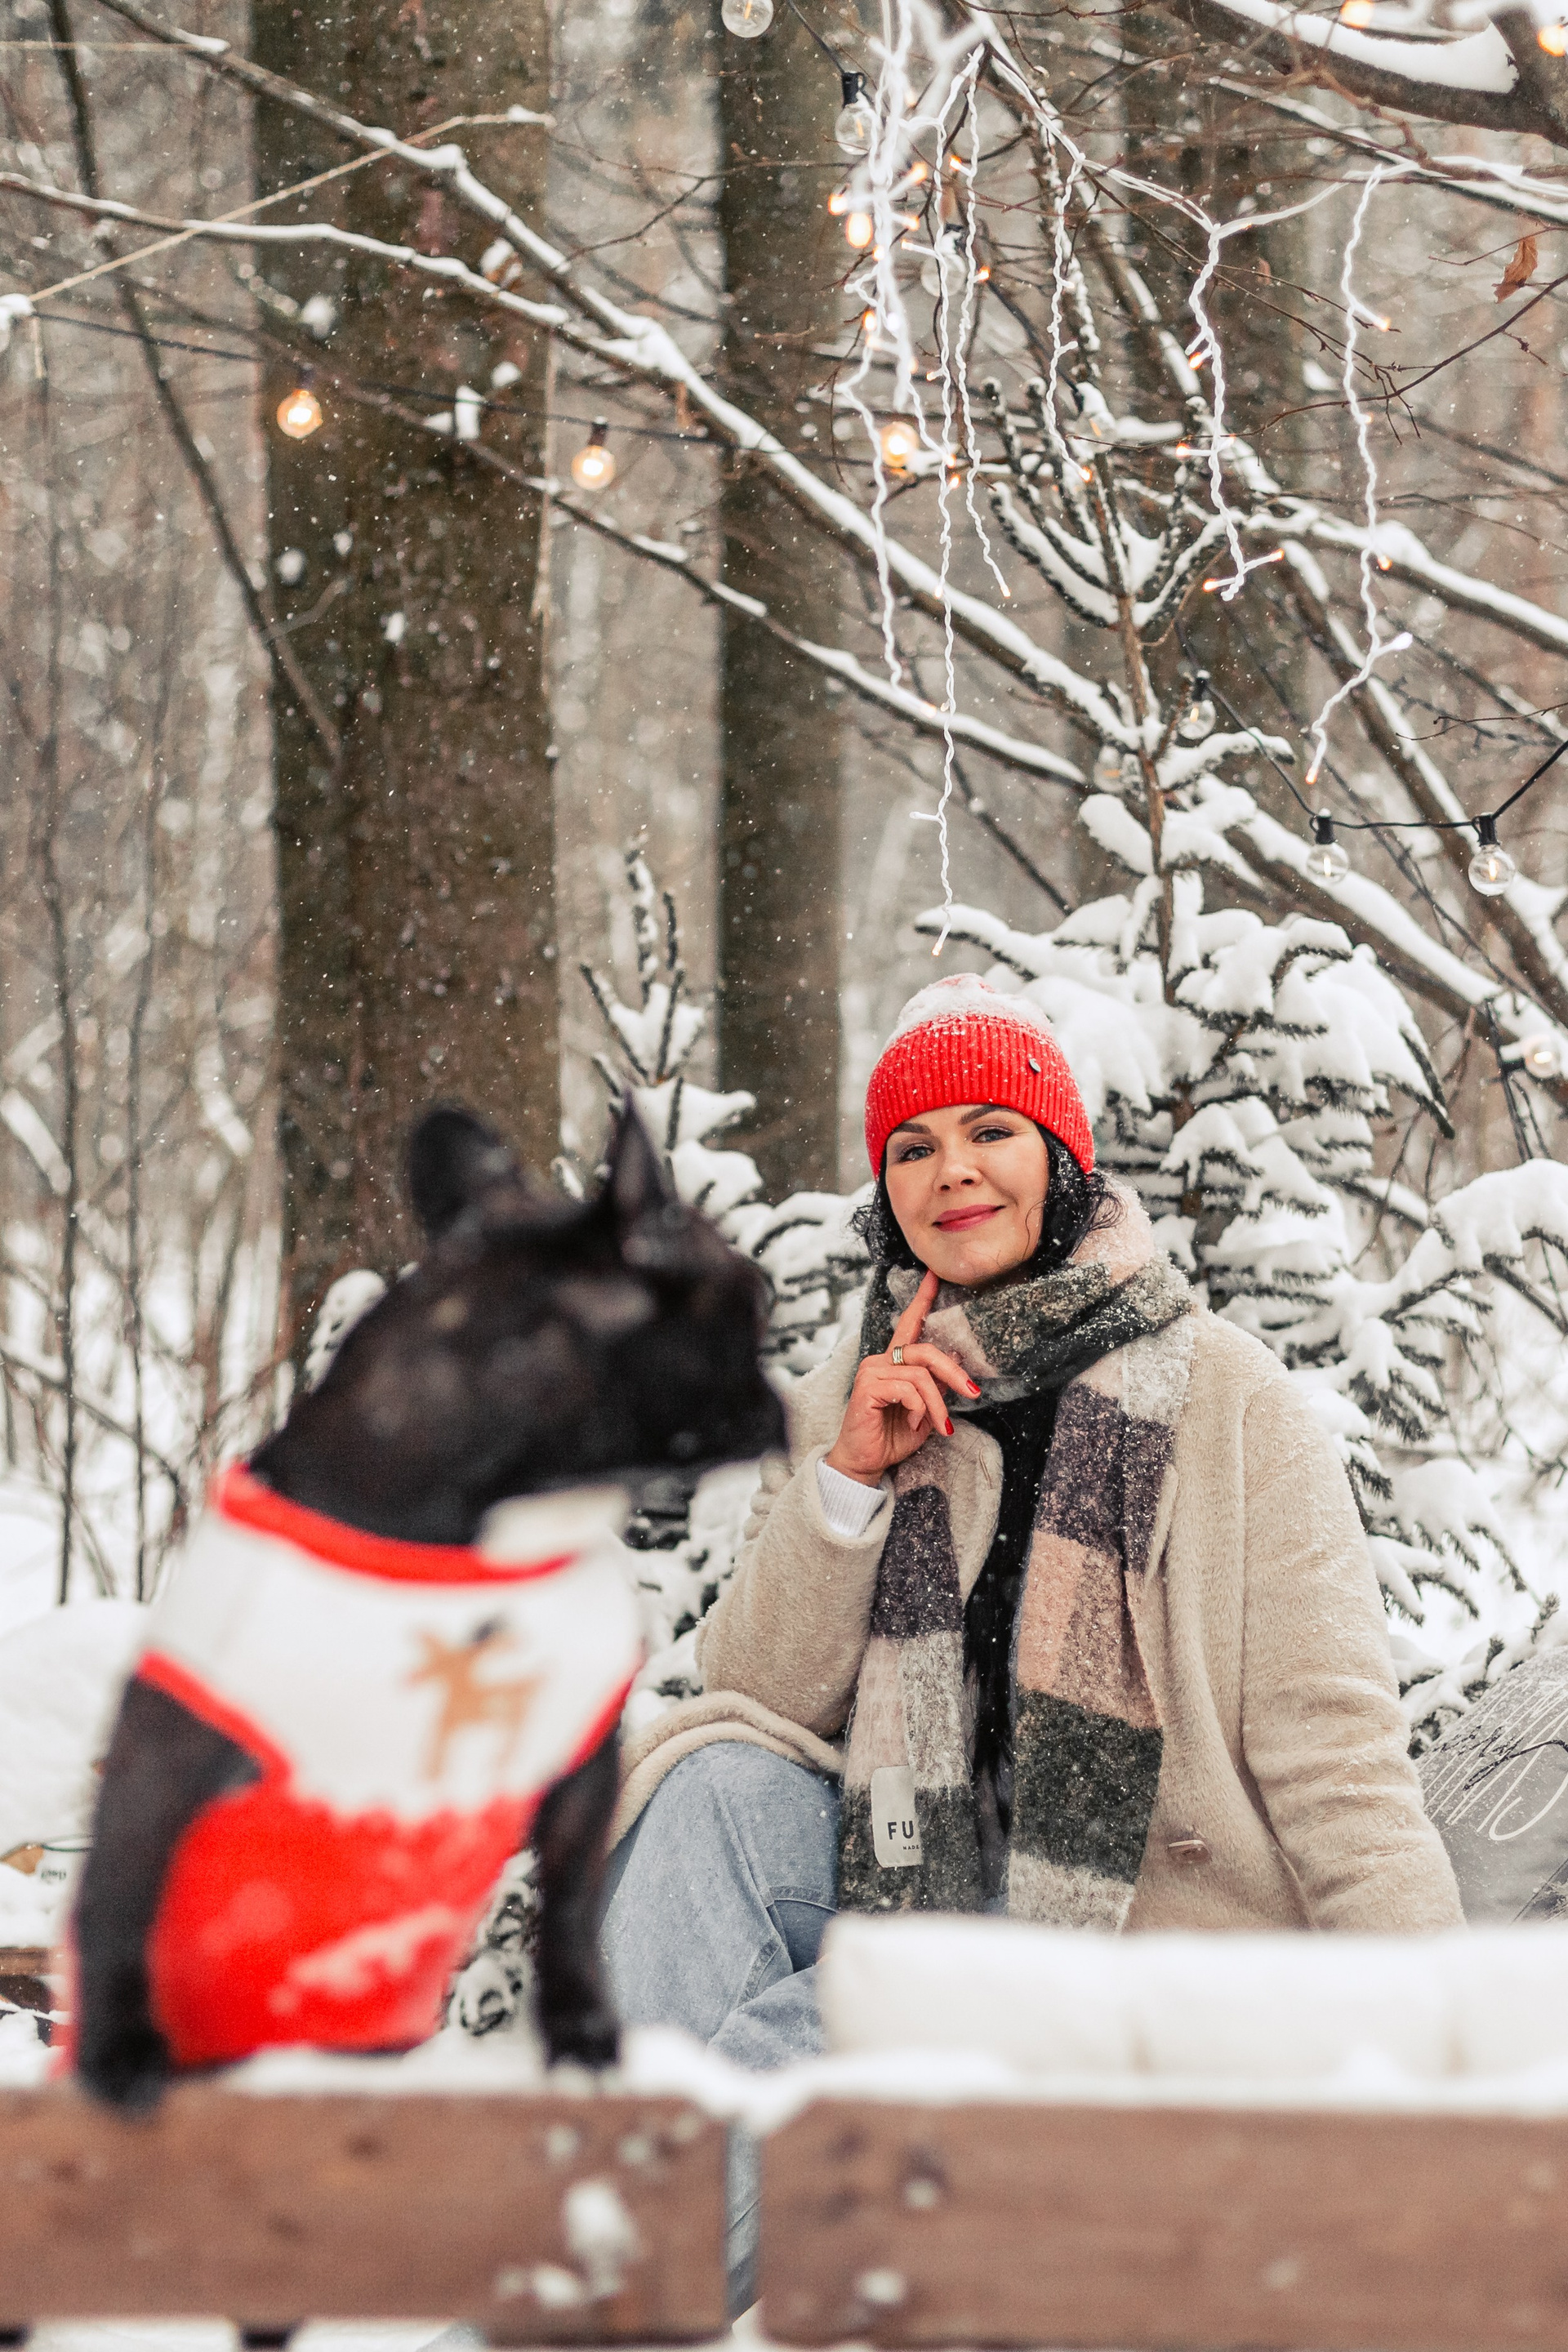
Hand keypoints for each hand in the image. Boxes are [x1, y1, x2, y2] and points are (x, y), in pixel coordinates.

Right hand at [824, 1267, 982, 1484]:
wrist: (866, 1463)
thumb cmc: (891, 1437)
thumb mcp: (925, 1411)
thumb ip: (936, 1387)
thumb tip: (957, 1361)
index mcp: (893, 1363)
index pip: (908, 1324)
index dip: (922, 1300)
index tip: (934, 1276)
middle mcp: (880, 1360)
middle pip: (925, 1350)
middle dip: (954, 1372)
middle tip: (973, 1393)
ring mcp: (871, 1371)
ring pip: (920, 1376)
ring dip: (937, 1405)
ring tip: (939, 1427)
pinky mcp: (867, 1386)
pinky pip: (907, 1389)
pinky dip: (919, 1409)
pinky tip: (912, 1423)